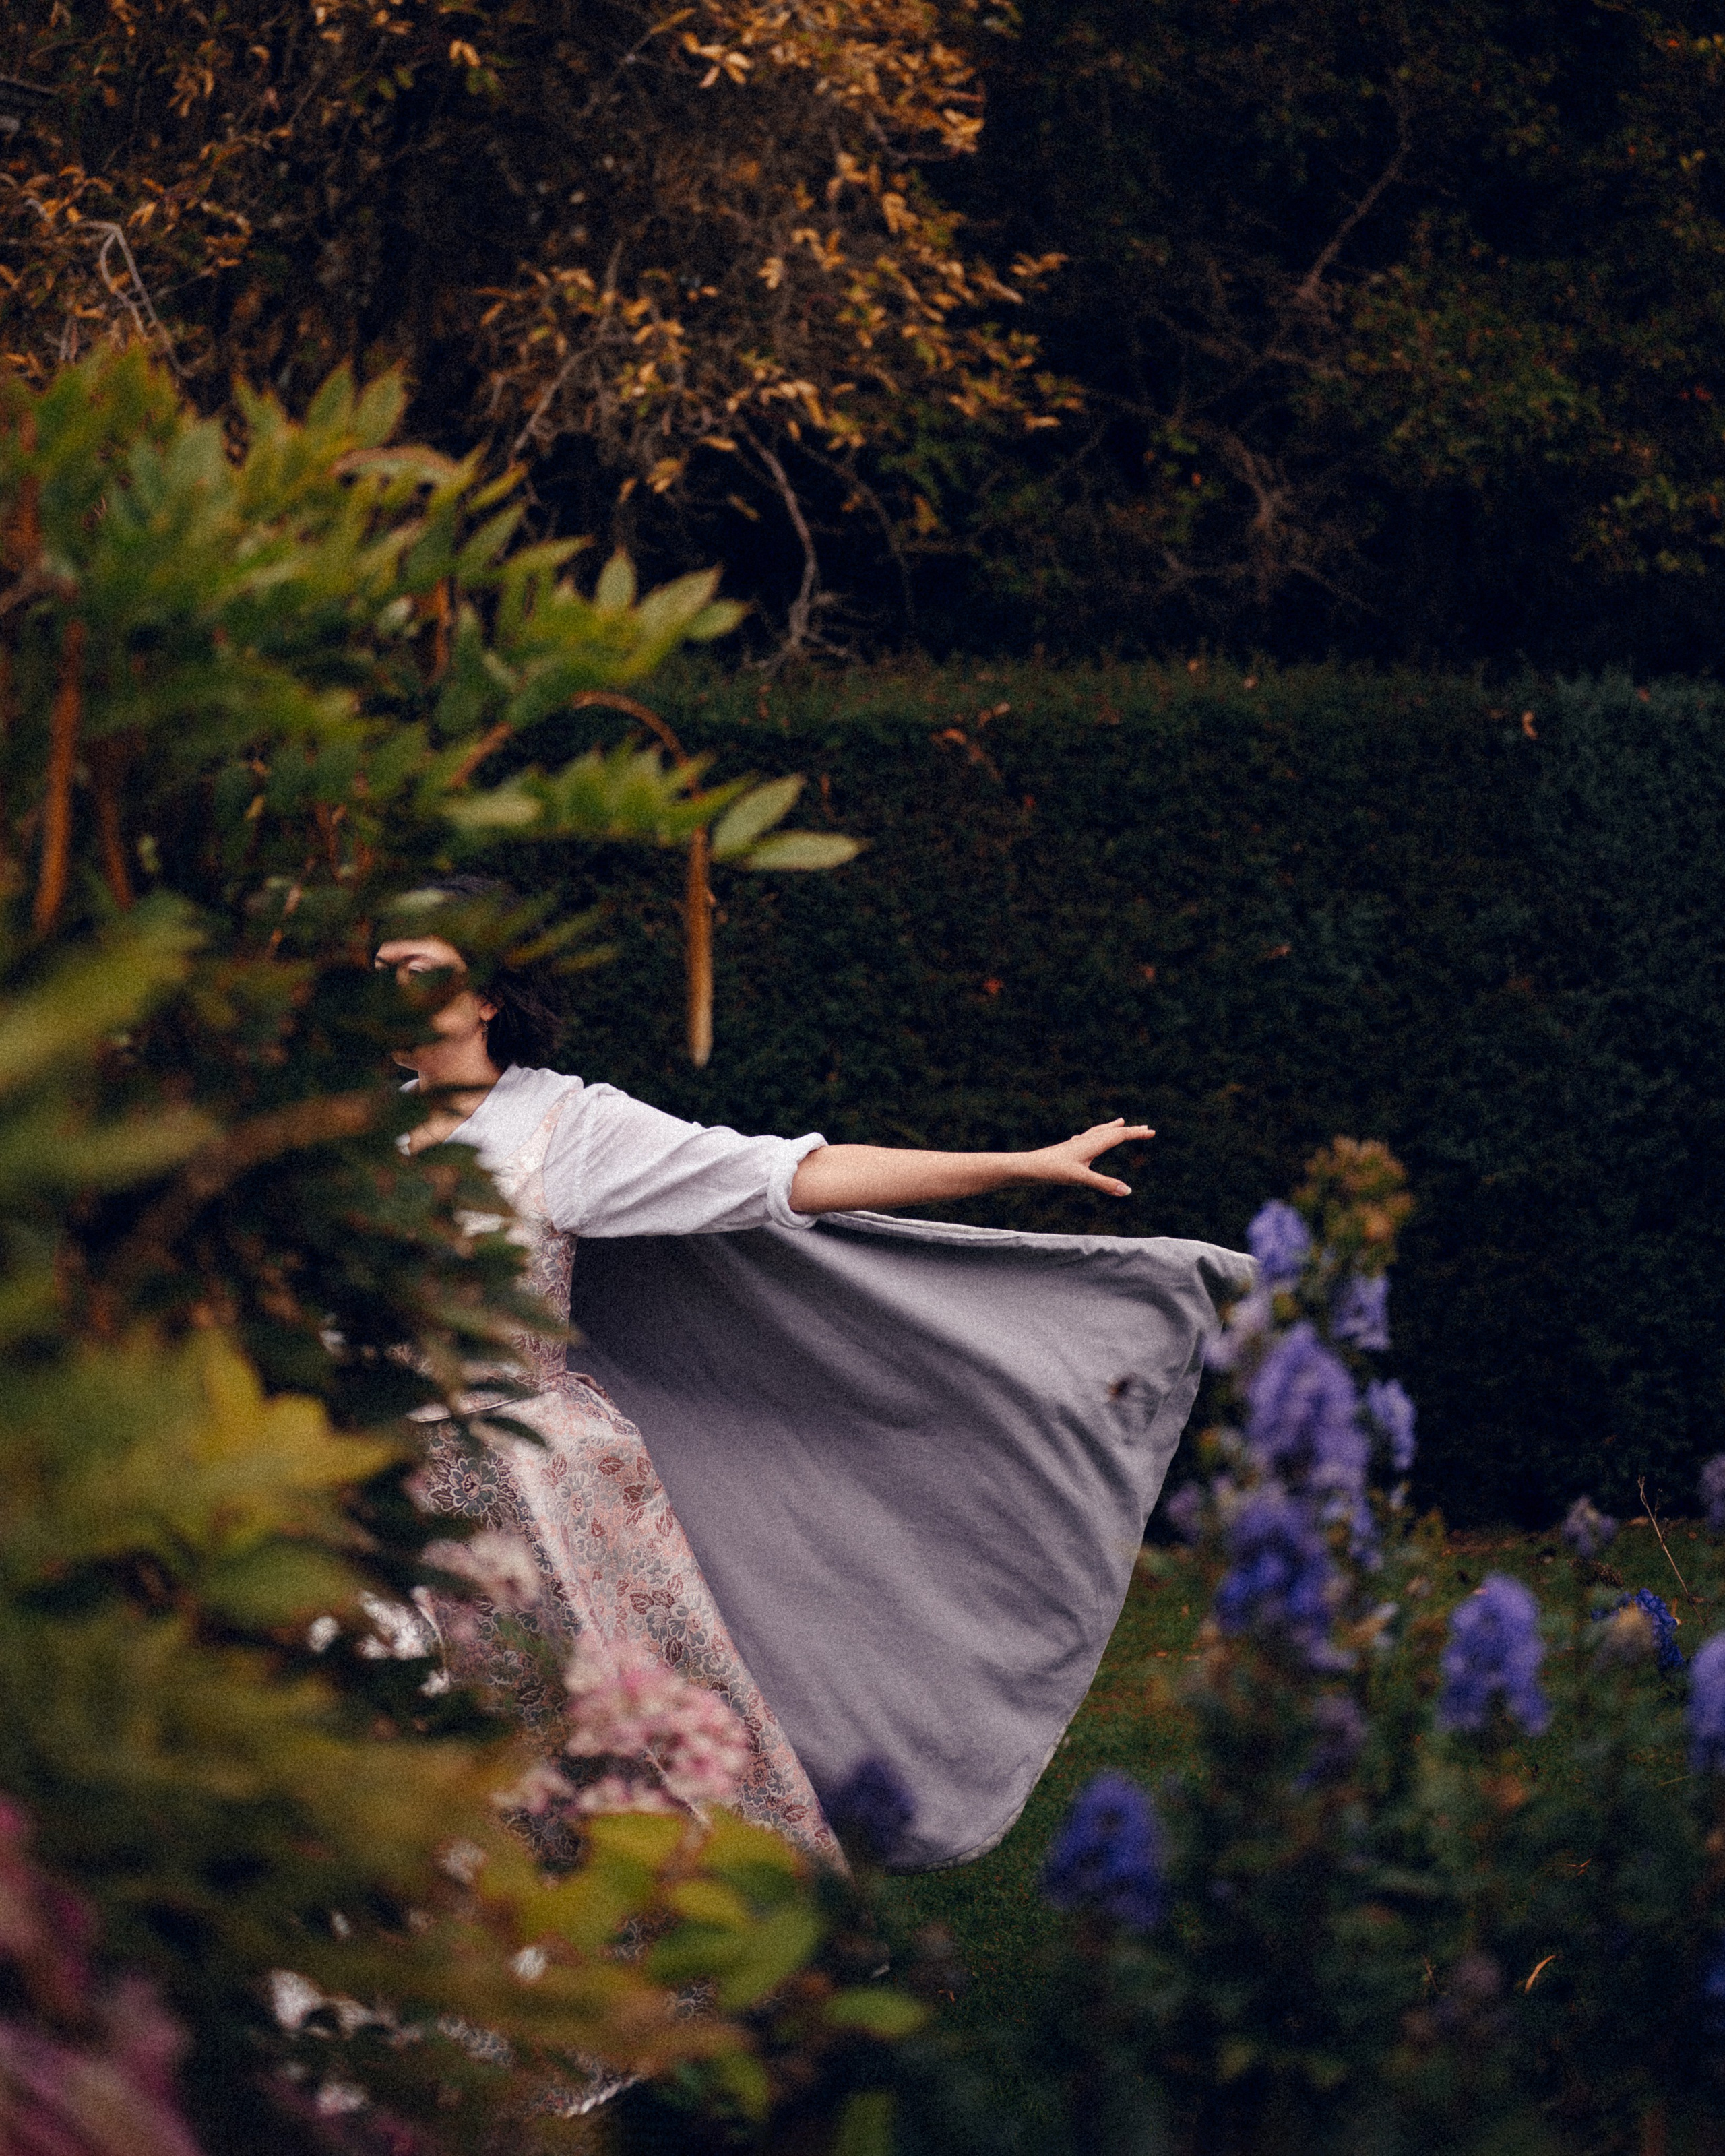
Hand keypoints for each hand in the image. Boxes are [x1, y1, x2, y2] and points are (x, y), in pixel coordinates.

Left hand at [1029, 1119, 1154, 1196]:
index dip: (1136, 1134)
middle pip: (1112, 1132)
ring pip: (1099, 1132)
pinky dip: (1096, 1134)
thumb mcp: (1081, 1179)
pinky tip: (1087, 1138)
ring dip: (1113, 1128)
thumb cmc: (1053, 1171)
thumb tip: (1128, 1191)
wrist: (1028, 1166)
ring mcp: (1076, 1144)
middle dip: (1130, 1131)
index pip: (1119, 1136)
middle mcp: (1086, 1140)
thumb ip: (1104, 1184)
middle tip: (1145, 1128)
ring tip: (1121, 1122)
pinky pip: (1087, 1137)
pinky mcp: (1068, 1149)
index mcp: (1092, 1144)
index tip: (1152, 1132)